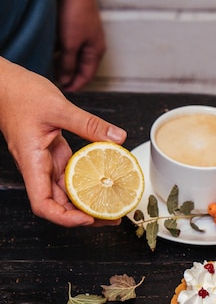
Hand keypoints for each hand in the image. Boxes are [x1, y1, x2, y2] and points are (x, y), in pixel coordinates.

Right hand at [0, 58, 126, 226]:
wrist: (5, 85)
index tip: (87, 218)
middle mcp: (39, 169)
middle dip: (85, 217)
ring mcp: (46, 165)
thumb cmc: (20, 94)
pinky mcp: (54, 157)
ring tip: (114, 207)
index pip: (43, 204)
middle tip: (113, 219)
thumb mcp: (58, 106)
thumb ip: (88, 124)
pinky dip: (88, 186)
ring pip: (67, 195)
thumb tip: (117, 137)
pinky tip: (105, 186)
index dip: (65, 218)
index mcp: (32, 163)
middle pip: (59, 206)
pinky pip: (72, 179)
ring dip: (88, 204)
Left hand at [55, 0, 105, 91]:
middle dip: (71, 76)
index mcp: (96, 52)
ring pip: (77, 57)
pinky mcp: (81, 29)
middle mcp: (94, 46)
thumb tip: (66, 80)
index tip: (65, 91)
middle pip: (83, 68)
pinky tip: (55, 52)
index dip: (76, 86)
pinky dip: (65, 53)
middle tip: (58, 81)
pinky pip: (74, 47)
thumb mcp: (69, 44)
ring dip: (67, 64)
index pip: (87, 77)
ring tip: (55, 68)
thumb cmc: (76, 14)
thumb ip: (68, 64)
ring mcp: (88, 37)